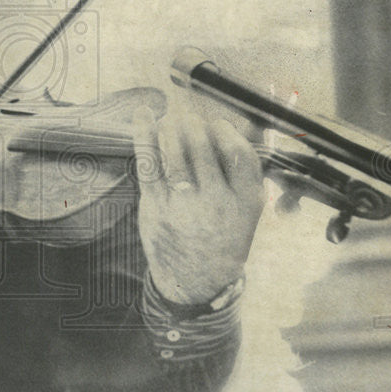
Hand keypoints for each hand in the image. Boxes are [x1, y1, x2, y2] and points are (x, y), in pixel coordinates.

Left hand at [132, 105, 264, 305]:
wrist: (198, 279)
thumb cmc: (224, 232)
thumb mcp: (247, 208)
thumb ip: (242, 170)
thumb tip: (219, 120)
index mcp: (245, 201)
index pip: (239, 154)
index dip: (226, 132)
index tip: (216, 123)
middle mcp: (216, 203)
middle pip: (203, 149)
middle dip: (192, 123)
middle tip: (186, 112)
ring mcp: (183, 207)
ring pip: (175, 155)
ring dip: (170, 127)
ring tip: (169, 118)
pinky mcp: (155, 208)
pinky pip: (148, 165)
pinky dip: (144, 136)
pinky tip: (143, 115)